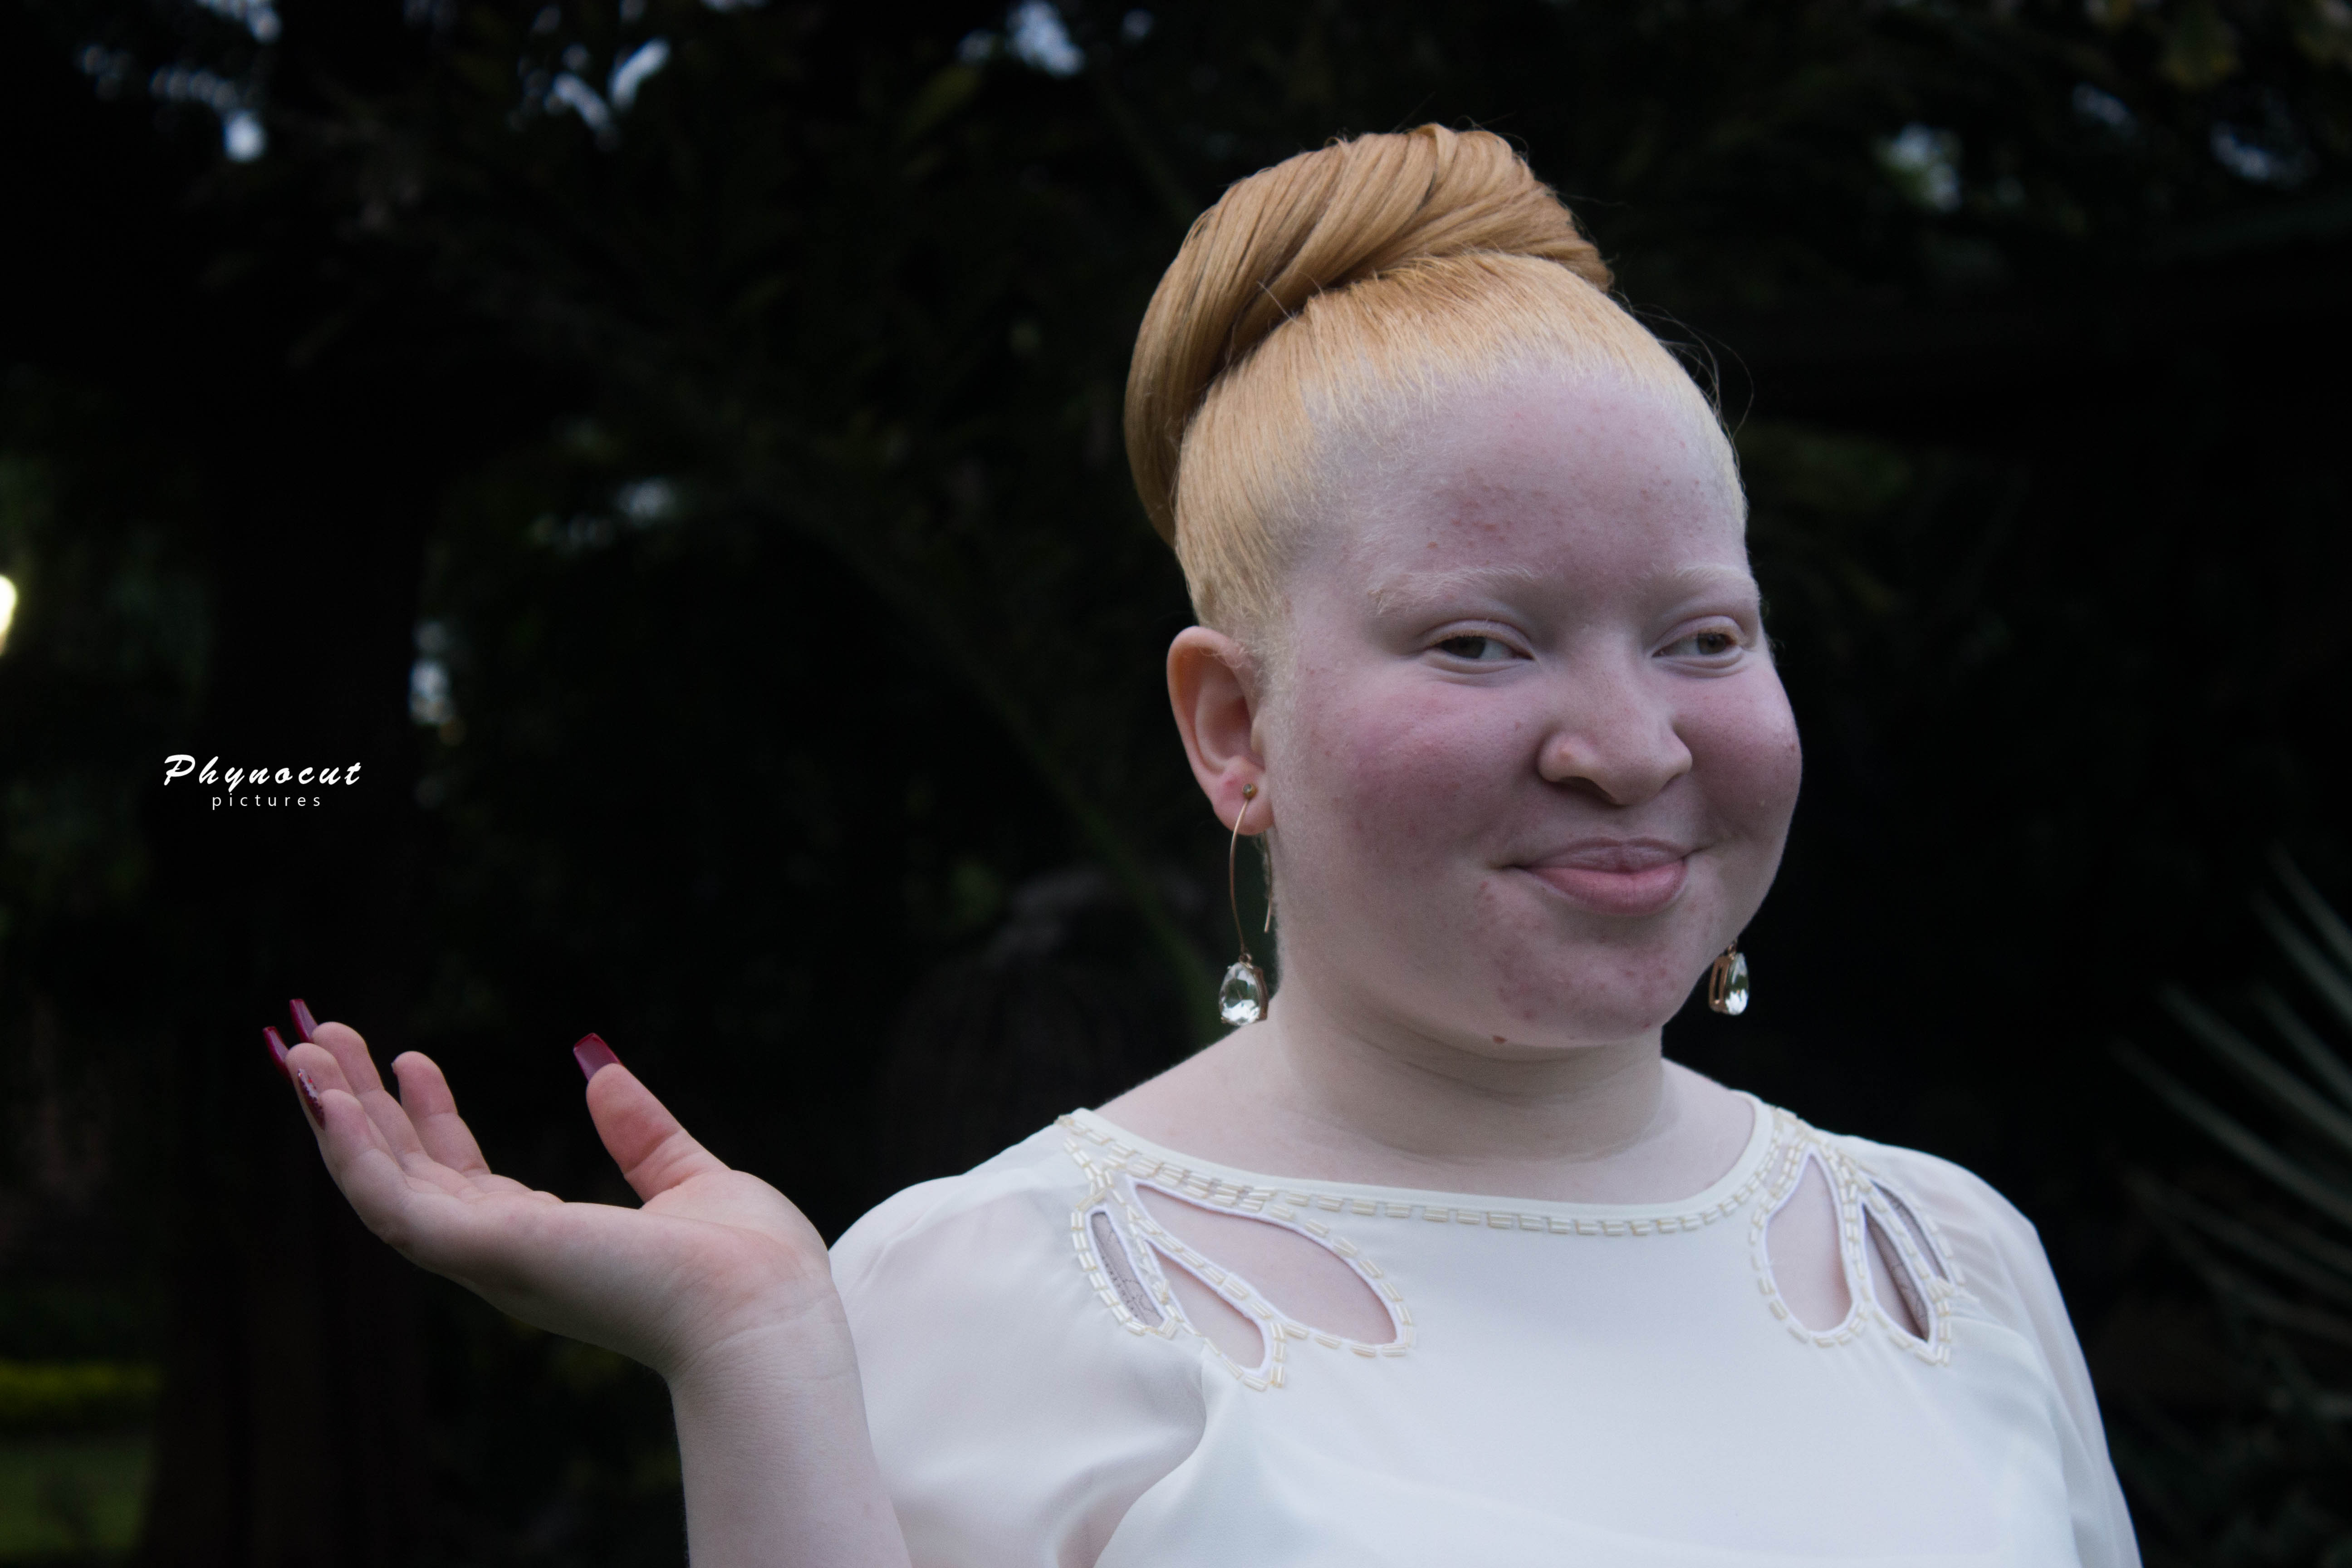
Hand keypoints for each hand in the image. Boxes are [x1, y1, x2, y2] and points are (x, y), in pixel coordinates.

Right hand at [272, 1012, 836, 1380]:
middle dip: (363, 1111)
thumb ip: (643, 1134)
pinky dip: (354, 1152)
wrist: (766, 1312)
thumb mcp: (690, 1180)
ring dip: (338, 1119)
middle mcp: (507, 1259)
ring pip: (383, 1186)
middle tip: (324, 1041)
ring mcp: (491, 1259)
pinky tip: (331, 1100)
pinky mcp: (487, 1251)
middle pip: (409, 1177)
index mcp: (550, 1246)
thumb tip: (601, 1074)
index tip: (412, 1059)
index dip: (430, 1121)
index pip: (465, 1181)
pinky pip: (394, 1202)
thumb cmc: (749, 1268)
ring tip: (303, 1050)